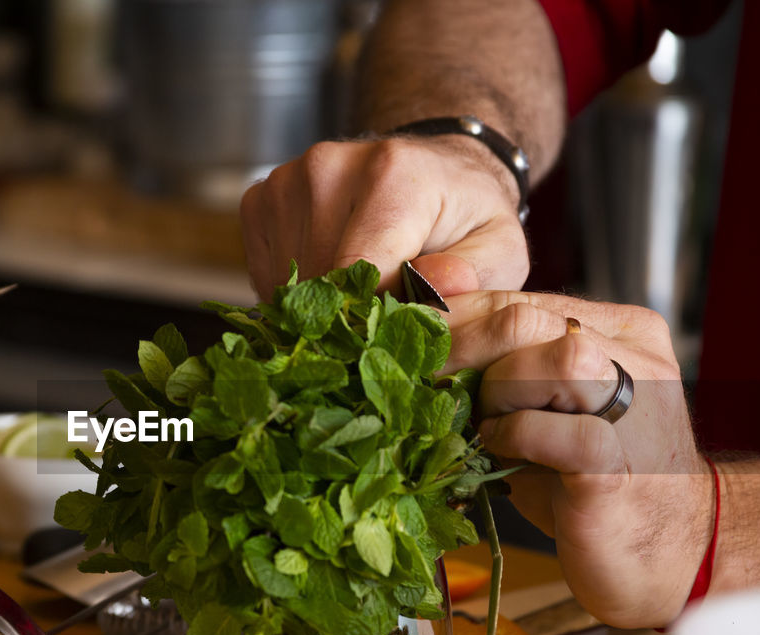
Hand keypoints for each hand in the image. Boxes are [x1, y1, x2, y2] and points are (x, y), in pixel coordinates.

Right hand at [239, 134, 527, 299]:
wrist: (431, 169)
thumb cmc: (465, 218)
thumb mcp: (499, 247)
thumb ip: (476, 273)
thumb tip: (435, 286)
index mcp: (392, 174)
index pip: (357, 273)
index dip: (371, 323)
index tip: (393, 342)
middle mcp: (328, 167)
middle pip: (318, 282)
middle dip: (348, 318)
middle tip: (383, 321)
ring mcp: (287, 180)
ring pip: (288, 284)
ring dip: (321, 307)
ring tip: (362, 292)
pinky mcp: (260, 198)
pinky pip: (268, 275)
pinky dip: (298, 292)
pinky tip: (333, 276)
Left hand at [443, 291, 713, 627]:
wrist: (667, 554)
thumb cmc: (592, 484)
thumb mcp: (547, 408)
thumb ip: (507, 367)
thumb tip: (428, 340)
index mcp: (618, 333)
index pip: (521, 299)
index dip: (455, 316)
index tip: (407, 338)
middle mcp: (635, 359)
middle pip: (529, 318)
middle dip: (458, 344)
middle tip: (419, 375)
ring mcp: (636, 410)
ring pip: (556, 359)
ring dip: (497, 388)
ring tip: (482, 420)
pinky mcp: (618, 466)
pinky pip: (559, 432)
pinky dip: (515, 436)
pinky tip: (499, 450)